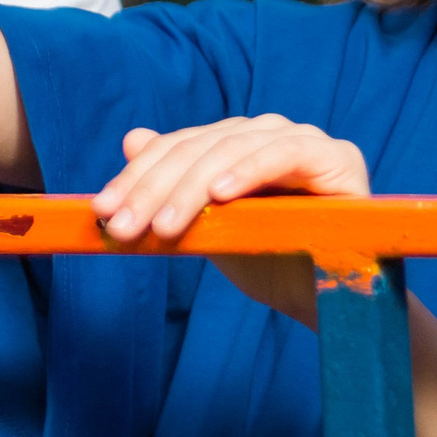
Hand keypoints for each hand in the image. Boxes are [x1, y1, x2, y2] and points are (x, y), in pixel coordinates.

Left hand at [89, 113, 371, 323]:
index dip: (136, 177)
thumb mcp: (210, 229)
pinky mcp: (336, 156)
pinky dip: (249, 171)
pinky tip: (220, 195)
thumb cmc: (269, 262)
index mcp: (235, 144)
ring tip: (162, 226)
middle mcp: (267, 133)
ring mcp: (302, 139)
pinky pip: (285, 155)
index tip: (100, 210)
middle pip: (197, 148)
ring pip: (230, 150)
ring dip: (189, 189)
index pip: (177, 148)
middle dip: (153, 189)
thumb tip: (132, 138)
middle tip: (120, 225)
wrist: (326, 303)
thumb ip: (175, 189)